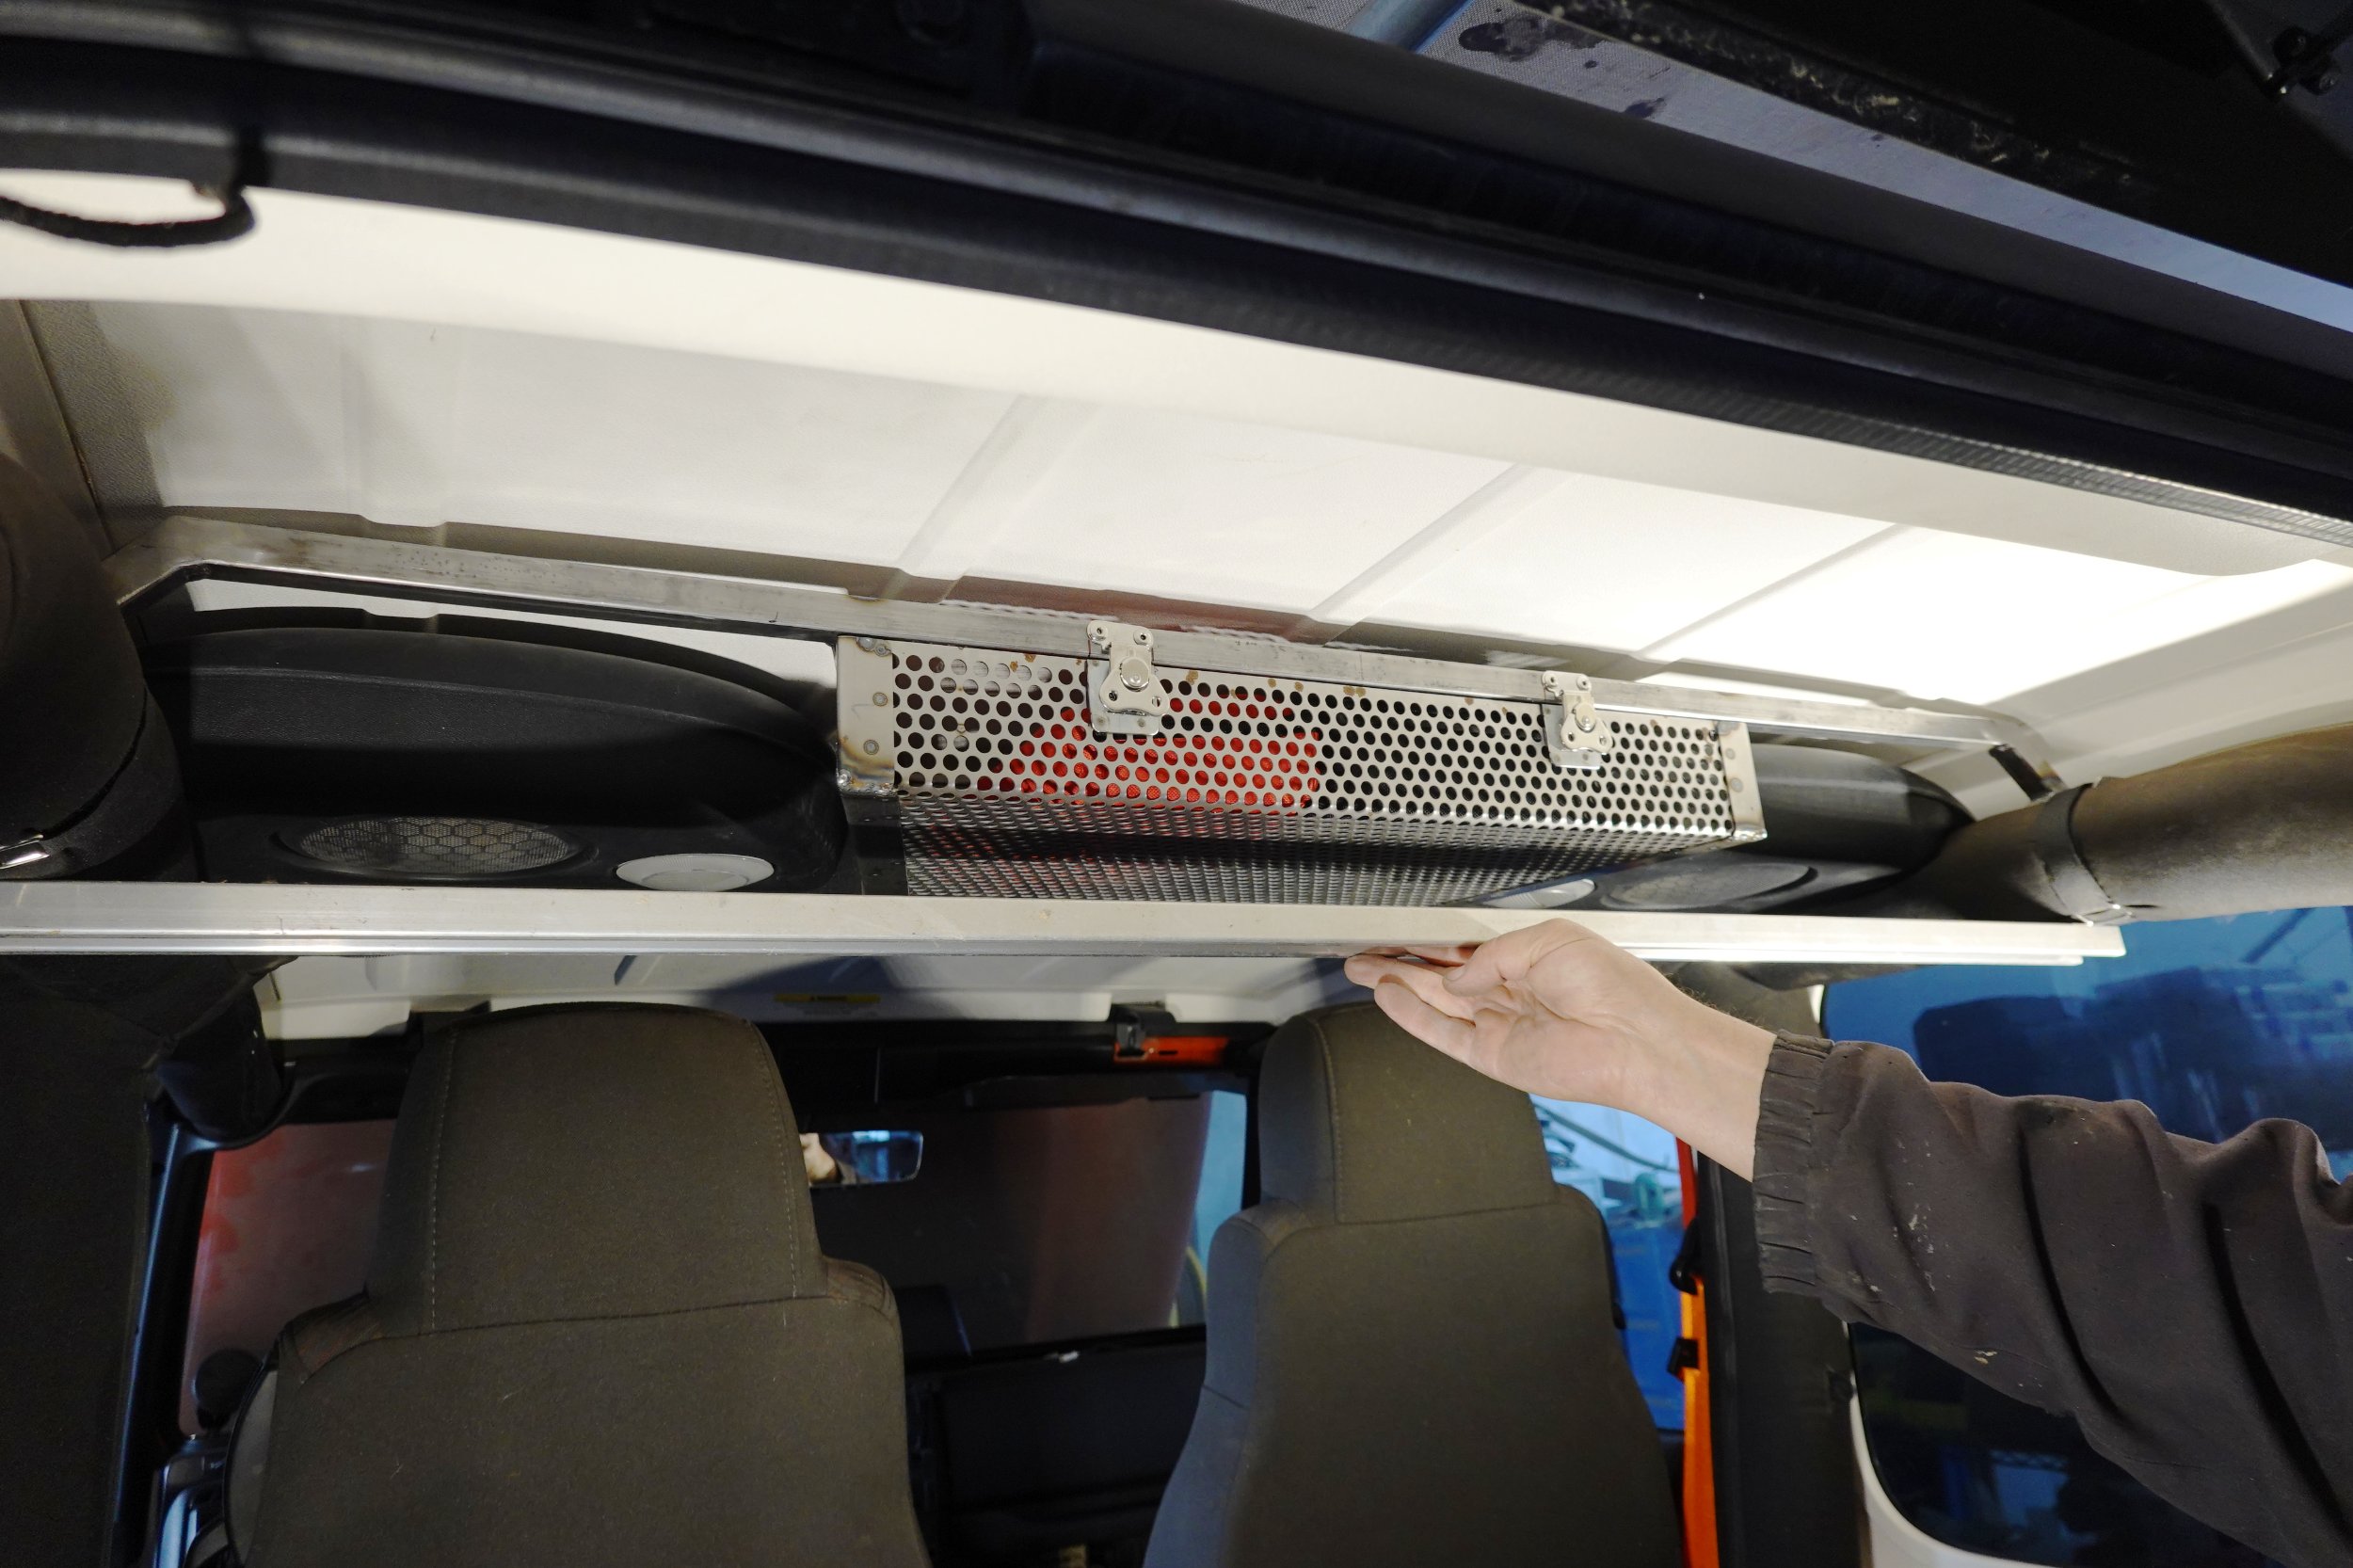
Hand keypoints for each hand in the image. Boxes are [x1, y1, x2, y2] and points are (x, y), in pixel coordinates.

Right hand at [1343, 919, 1776, 1178]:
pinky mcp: (1495, 1057)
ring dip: (1399, 985)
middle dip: (1402, 962)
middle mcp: (1513, 993)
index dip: (1430, 940)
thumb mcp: (1550, 942)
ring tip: (1363, 969)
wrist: (1636, 1040)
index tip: (1399, 930)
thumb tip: (1455, 974)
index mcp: (1530, 960)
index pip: (1467, 950)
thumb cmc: (1615, 988)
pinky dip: (1413, 1016)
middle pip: (1443, 976)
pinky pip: (1443, 1034)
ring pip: (1436, 1004)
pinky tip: (1387, 996)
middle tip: (1365, 952)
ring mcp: (1502, 1026)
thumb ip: (1492, 955)